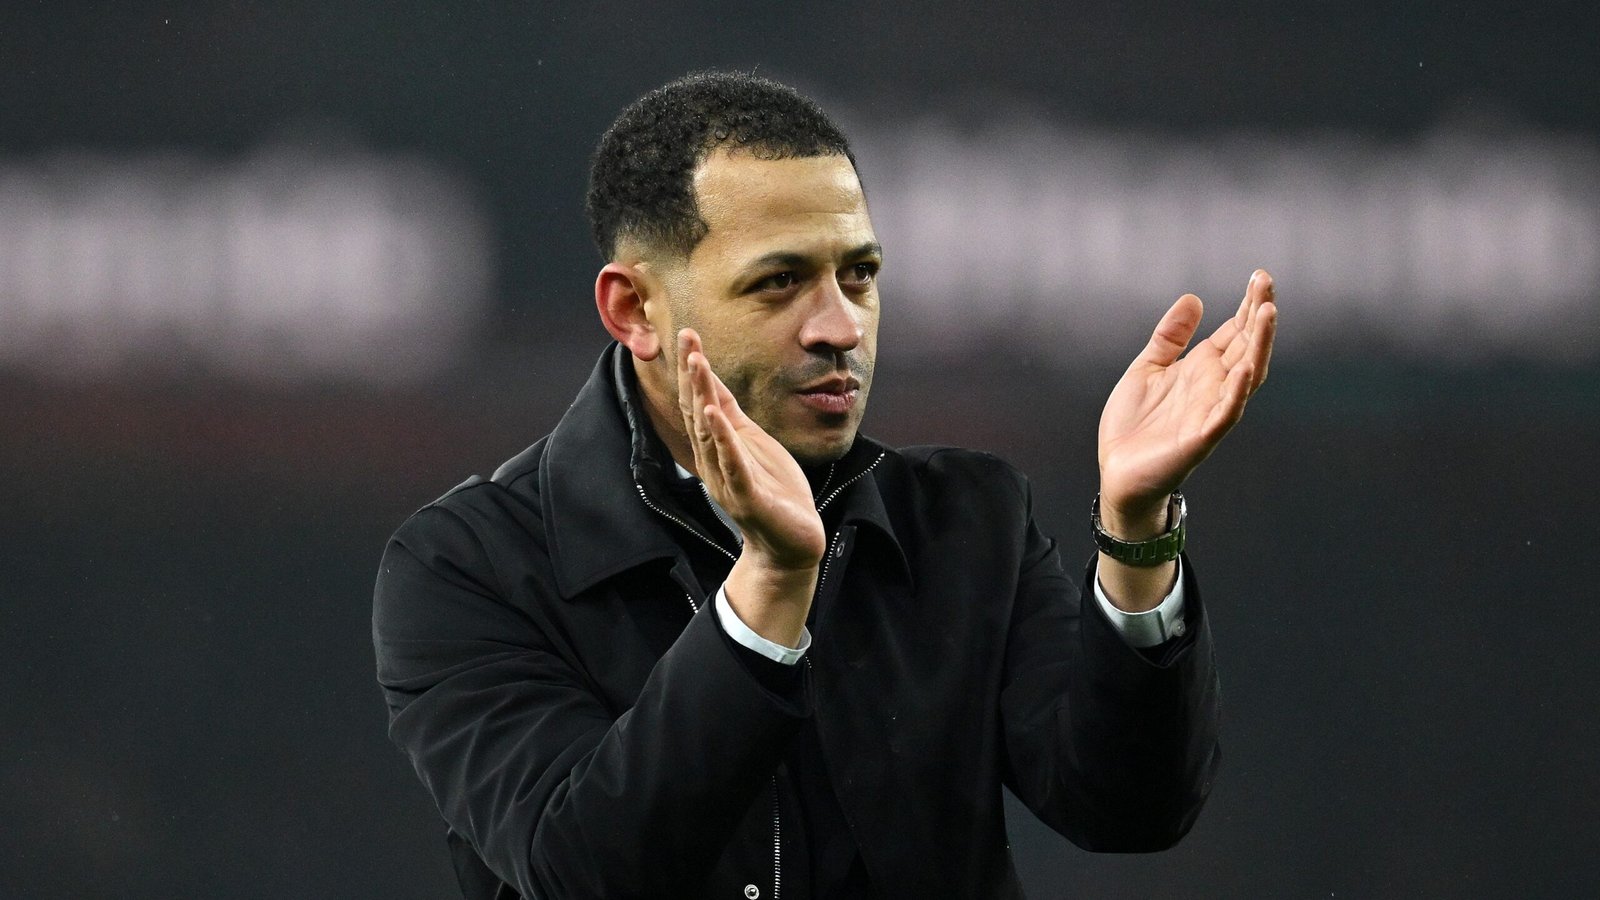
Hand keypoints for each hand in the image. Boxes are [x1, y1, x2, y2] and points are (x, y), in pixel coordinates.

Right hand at [677, 328, 824, 644]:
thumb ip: (731, 418)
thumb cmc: (773, 493)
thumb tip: (711, 384)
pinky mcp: (747, 498)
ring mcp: (728, 479)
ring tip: (697, 365)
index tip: (687, 333)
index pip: (702, 400)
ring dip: (703, 397)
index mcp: (719, 445)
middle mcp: (715, 460)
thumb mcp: (752, 445)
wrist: (791, 545)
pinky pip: (732, 465)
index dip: (694, 367)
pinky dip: (723, 440)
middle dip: (692, 374)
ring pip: (710, 433)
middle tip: (686, 338)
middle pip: (698, 410)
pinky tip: (714, 416)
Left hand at [1097, 269, 1277, 530]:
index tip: (1260, 276)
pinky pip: (1227, 412)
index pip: (1235, 331)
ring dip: (1258, 345)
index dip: (1248, 305)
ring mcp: (1211, 411)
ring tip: (1267, 313)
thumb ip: (1170, 337)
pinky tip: (1246, 367)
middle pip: (1246, 345)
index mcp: (1202, 369)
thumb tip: (1194, 299)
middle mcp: (1214, 386)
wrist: (1118, 472)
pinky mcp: (1202, 437)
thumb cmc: (1134, 424)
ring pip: (1246, 375)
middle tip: (1266, 282)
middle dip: (1258, 315)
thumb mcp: (1147, 368)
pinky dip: (1238, 391)